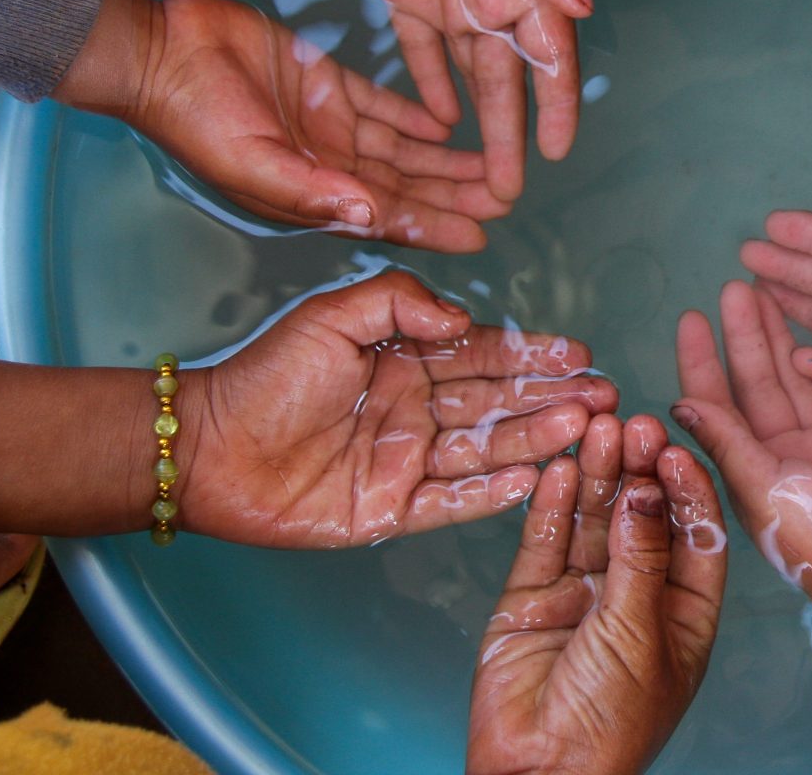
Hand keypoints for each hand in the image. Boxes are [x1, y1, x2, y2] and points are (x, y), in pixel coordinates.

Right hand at [127, 0, 507, 251]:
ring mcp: (329, 124)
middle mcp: (328, 164)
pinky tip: (452, 125)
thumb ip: (311, 189)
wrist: (162, 51)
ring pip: (404, 149)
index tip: (482, 234)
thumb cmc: (195, 116)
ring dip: (447, 159)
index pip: (388, 214)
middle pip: (406, 185)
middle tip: (507, 196)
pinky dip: (418, 115)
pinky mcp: (327, 83)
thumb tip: (368, 214)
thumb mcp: (251, 162)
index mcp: (312, 191)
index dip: (435, 225)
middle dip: (455, 194)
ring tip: (494, 164)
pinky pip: (385, 105)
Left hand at [178, 272, 617, 546]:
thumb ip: (397, 302)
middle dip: (554, 396)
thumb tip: (461, 316)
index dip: (532, 353)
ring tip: (587, 427)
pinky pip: (455, 502)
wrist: (206, 451)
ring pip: (488, 449)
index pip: (483, 355)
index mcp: (406, 361)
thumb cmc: (263, 378)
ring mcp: (409, 461)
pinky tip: (537, 479)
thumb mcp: (330, 318)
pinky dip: (495, 493)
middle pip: (499, 403)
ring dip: (538, 438)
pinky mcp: (394, 509)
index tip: (578, 351)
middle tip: (605, 393)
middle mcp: (417, 410)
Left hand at [336, 0, 591, 204]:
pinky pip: (419, 54)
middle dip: (511, 139)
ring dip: (477, 128)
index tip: (557, 152)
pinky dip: (430, 89)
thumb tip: (582, 8)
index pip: (549, 57)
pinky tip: (436, 125)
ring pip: (470, 80)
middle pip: (508, 84)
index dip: (555, 105)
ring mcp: (452, 0)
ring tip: (476, 180)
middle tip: (507, 196)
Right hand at [468, 414, 723, 774]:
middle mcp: (636, 597)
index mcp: (684, 613)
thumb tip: (647, 488)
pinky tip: (562, 468)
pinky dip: (554, 505)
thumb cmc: (611, 724)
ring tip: (600, 430)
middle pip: (643, 520)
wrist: (540, 771)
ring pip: (595, 522)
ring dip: (600, 477)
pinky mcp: (534, 598)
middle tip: (636, 424)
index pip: (694, 536)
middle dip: (641, 472)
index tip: (678, 449)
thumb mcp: (640, 632)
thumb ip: (640, 556)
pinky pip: (547, 542)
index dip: (687, 491)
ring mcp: (584, 595)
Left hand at [669, 280, 811, 596]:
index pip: (717, 403)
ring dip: (780, 337)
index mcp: (749, 467)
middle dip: (744, 334)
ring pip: (797, 378)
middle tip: (734, 287)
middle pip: (757, 382)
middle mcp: (783, 452)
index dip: (702, 361)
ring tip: (766, 290)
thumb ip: (726, 441)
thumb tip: (678, 404)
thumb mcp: (761, 487)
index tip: (691, 318)